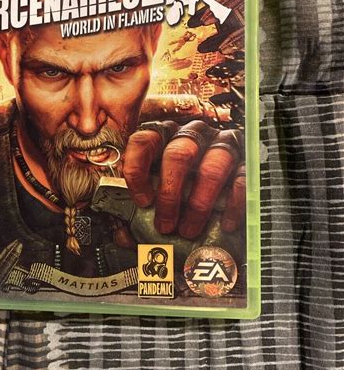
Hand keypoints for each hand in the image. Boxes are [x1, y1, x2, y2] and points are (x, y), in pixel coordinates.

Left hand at [123, 121, 244, 239]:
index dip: (138, 170)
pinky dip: (232, 205)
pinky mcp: (245, 160)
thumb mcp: (158, 194)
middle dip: (170, 194)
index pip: (144, 141)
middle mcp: (191, 135)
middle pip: (178, 155)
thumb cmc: (181, 191)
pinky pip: (241, 180)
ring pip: (211, 168)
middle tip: (165, 226)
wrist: (221, 188)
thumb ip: (138, 211)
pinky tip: (225, 225)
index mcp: (163, 136)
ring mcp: (221, 144)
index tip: (142, 202)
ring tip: (189, 230)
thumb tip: (123, 234)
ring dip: (199, 203)